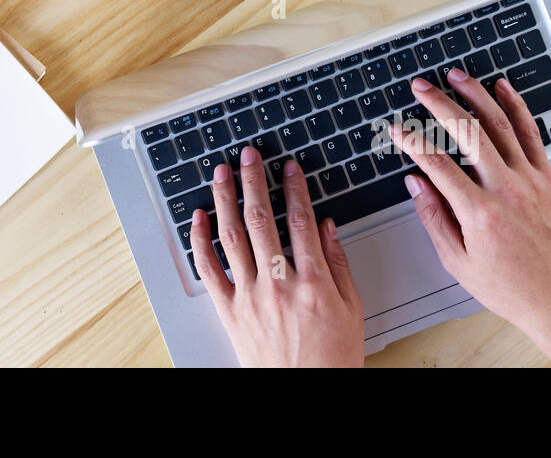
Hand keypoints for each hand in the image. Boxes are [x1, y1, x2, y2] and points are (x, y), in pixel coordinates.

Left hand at [190, 149, 364, 366]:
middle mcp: (278, 284)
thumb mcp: (352, 310)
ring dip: (225, 199)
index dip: (294, 188)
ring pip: (232, 236)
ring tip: (222, 173)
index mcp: (313, 283)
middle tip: (249, 156)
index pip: (301, 221)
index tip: (289, 167)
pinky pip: (209, 269)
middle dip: (254, 181)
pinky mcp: (229, 310)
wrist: (304, 394)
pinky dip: (200, 240)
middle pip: (262, 220)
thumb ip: (338, 264)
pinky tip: (199, 216)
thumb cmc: (331, 358)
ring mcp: (250, 296)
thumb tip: (326, 226)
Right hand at [389, 69, 550, 366]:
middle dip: (439, 104)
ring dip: (475, 95)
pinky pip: (531, 133)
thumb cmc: (508, 285)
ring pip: (500, 124)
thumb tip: (415, 184)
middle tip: (421, 88)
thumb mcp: (457, 261)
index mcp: (479, 213)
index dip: (412, 142)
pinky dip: (516, 107)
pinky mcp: (545, 178)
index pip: (437, 165)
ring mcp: (529, 181)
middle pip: (468, 133)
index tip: (398, 129)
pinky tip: (503, 89)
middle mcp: (506, 190)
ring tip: (456, 76)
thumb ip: (432, 217)